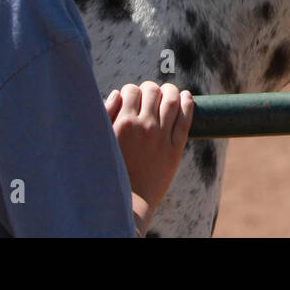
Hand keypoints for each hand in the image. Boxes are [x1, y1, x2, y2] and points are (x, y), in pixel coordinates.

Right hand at [105, 82, 194, 214]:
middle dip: (150, 89)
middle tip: (149, 93)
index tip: (131, 96)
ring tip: (169, 91)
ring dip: (171, 91)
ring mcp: (162, 136)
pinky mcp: (176, 148)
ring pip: (172, 100)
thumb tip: (117, 93)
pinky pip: (186, 119)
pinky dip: (187, 103)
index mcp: (124, 123)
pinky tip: (186, 97)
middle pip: (152, 91)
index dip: (131, 90)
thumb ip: (106, 115)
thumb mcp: (102, 142)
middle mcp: (145, 126)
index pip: (131, 90)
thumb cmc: (110, 170)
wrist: (130, 201)